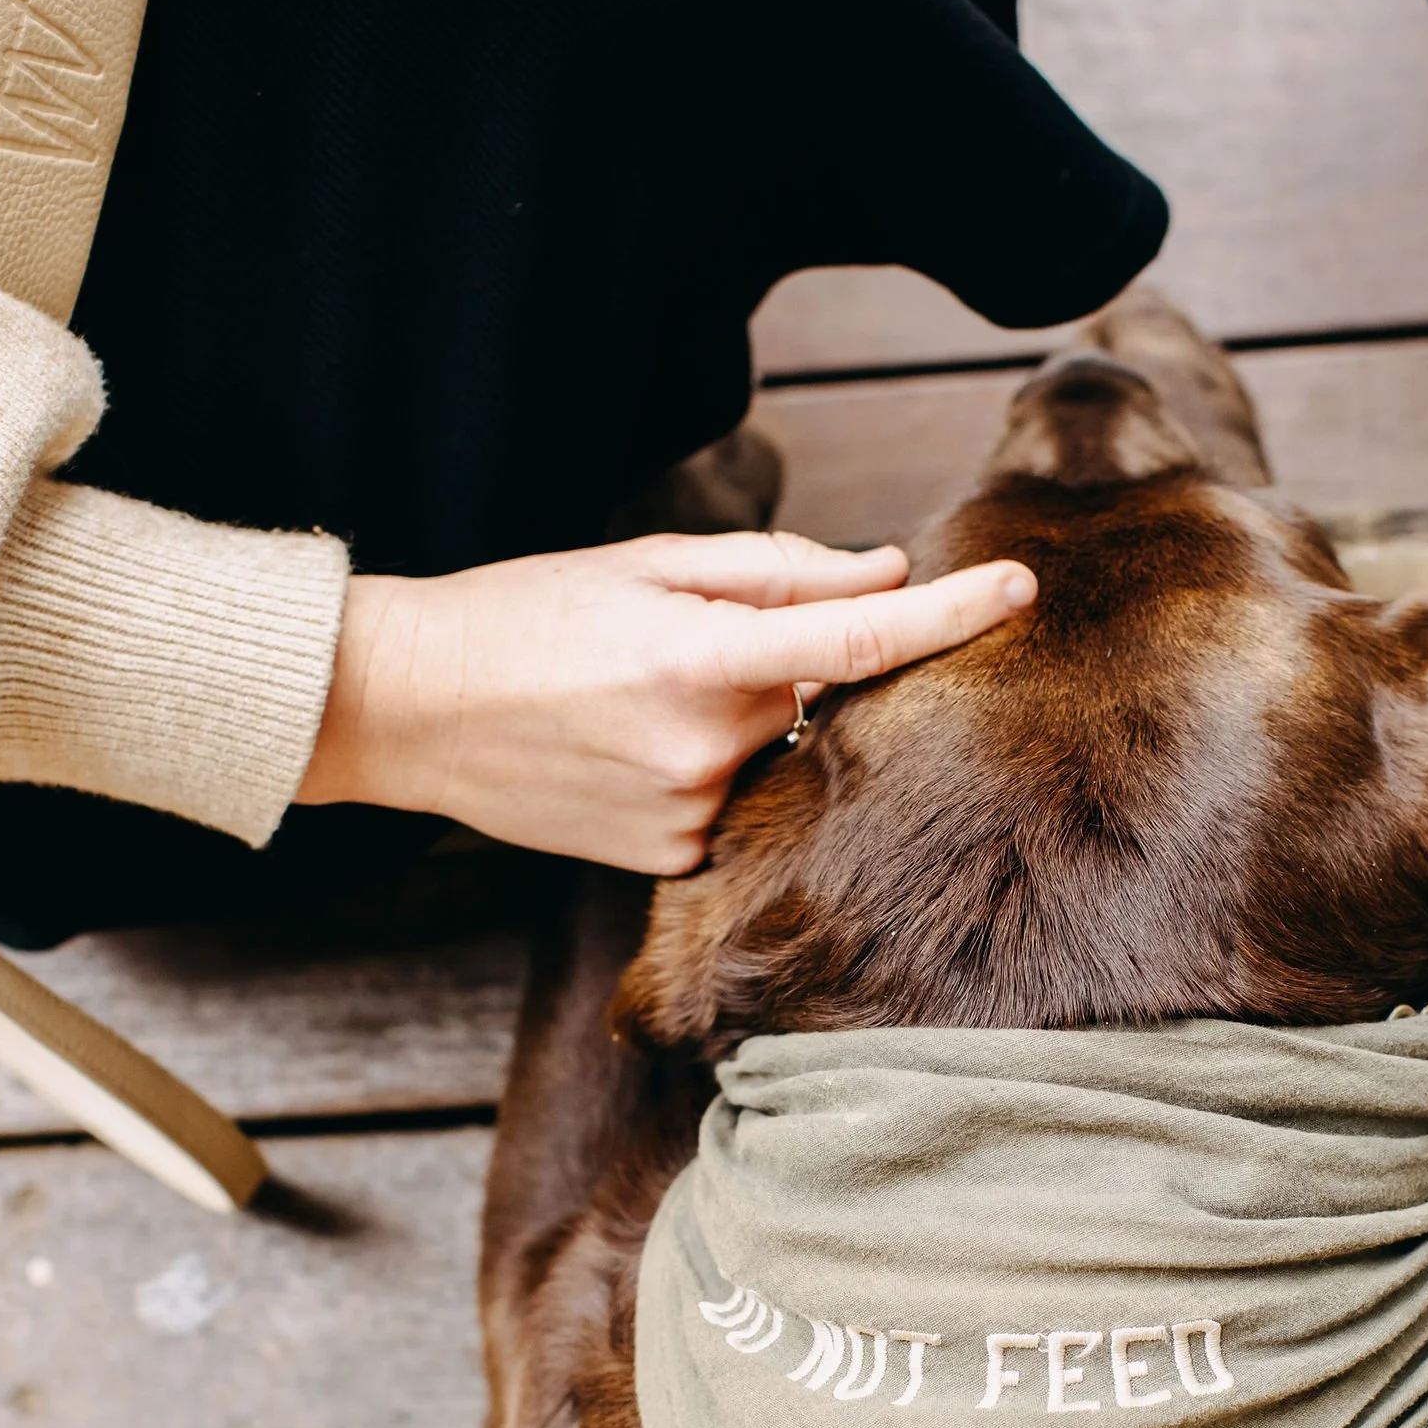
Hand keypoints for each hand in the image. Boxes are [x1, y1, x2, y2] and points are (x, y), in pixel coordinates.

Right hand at [296, 530, 1035, 871]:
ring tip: (638, 701)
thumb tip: (889, 572)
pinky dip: (712, 773)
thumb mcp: (646, 565)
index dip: (952, 613)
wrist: (405, 707)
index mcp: (700, 659)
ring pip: (775, 756)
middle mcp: (703, 751)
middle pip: (816, 697)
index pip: (861, 636)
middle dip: (789, 664)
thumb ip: (778, 570)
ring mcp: (686, 819)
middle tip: (690, 644)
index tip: (1022, 587)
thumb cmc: (522, 615)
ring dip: (745, 722)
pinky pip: (735, 808)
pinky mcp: (667, 862)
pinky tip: (631, 751)